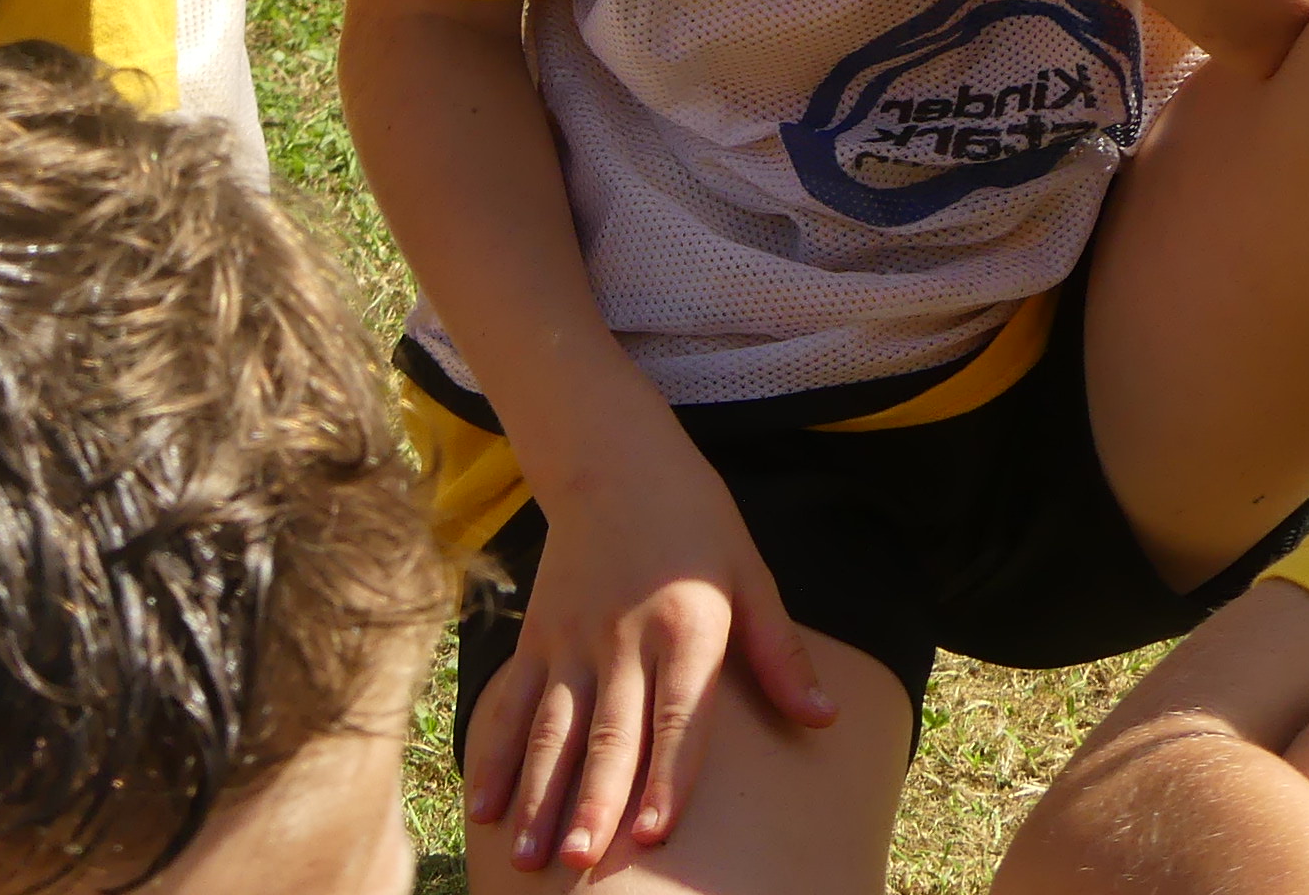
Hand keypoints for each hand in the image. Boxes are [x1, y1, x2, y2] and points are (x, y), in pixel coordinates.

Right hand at [465, 427, 833, 872]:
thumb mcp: (750, 575)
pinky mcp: (536, 635)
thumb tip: (825, 719)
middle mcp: (622, 639)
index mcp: (684, 628)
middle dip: (593, 802)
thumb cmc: (693, 519)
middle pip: (607, 733)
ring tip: (534, 856)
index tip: (656, 832)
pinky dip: (495, 754)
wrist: (609, 455)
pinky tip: (484, 805)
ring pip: (552, 729)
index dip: (668, 776)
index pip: (677, 716)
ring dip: (540, 795)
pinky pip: (511, 702)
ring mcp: (571, 639)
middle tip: (584, 861)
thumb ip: (779, 653)